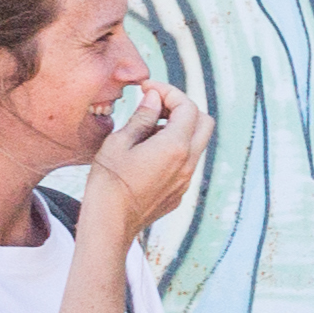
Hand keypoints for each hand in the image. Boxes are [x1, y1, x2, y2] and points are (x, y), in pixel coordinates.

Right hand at [85, 77, 211, 238]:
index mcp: (175, 147)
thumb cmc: (108, 181)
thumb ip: (142, 117)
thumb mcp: (119, 142)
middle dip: (182, 108)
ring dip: (179, 129)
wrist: (110, 223)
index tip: (147, 89)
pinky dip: (175, 148)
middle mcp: (188, 163)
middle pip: (204, 122)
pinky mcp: (179, 192)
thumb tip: (155, 98)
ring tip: (146, 130)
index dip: (169, 91)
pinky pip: (186, 162)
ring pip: (196, 143)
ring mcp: (186, 180)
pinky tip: (147, 153)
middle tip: (155, 106)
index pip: (187, 106)